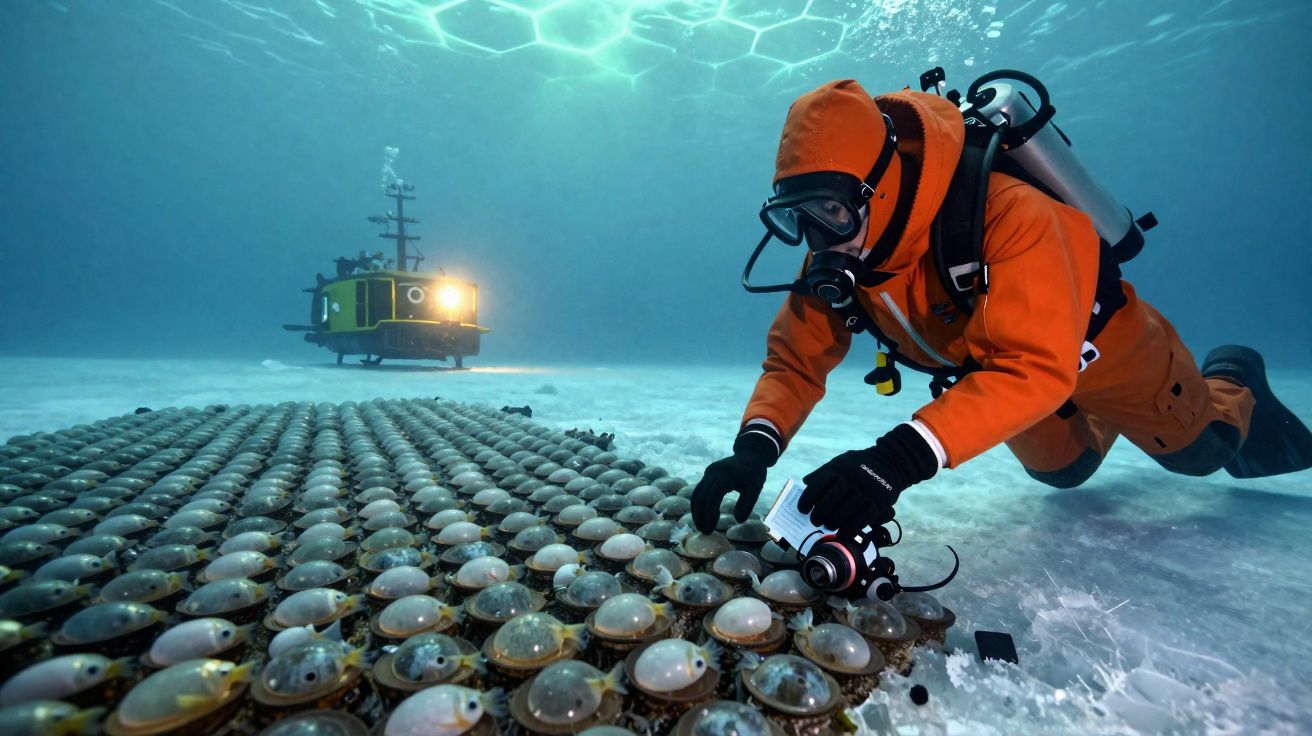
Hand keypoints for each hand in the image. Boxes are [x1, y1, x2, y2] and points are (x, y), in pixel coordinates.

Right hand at [690, 429, 778, 532]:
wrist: (750, 454)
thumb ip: (747, 504)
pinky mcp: (707, 475)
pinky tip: (701, 517)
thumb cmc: (754, 473)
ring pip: (696, 494)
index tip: (712, 527)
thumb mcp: (755, 488)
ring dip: (696, 512)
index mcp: (726, 475)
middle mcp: (714, 472)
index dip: (710, 512)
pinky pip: (698, 491)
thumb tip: (738, 520)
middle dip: (701, 515)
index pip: (713, 495)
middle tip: (705, 532)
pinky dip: (698, 505)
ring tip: (701, 527)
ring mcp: (709, 473)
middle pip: (701, 495)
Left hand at [798, 423, 938, 531]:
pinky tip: (843, 533)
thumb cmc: (860, 464)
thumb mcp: (841, 461)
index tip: (802, 510)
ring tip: (828, 526)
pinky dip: (850, 529)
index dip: (807, 500)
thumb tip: (805, 482)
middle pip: (829, 502)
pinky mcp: (879, 502)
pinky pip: (861, 520)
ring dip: (833, 523)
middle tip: (815, 521)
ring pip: (844, 513)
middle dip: (819, 515)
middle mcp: (852, 478)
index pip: (817, 486)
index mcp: (839, 467)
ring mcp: (866, 490)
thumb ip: (823, 471)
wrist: (892, 461)